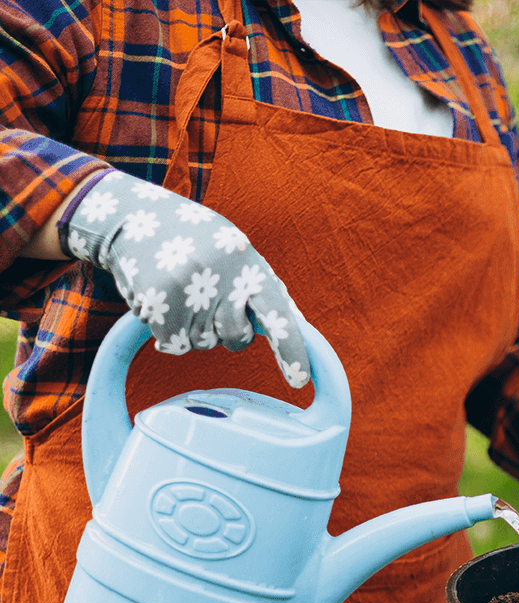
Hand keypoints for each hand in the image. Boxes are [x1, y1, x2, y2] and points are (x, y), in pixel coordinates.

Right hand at [62, 171, 310, 386]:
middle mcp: (218, 278)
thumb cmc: (195, 240)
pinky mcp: (156, 306)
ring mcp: (185, 292)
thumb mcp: (236, 253)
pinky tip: (163, 299)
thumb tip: (298, 328)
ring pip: (203, 345)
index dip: (291, 350)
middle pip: (237, 339)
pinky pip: (174, 345)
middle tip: (212, 302)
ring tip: (182, 290)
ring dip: (194, 328)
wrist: (130, 218)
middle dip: (229, 333)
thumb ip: (264, 290)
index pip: (277, 314)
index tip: (299, 379)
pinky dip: (169, 331)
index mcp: (246, 263)